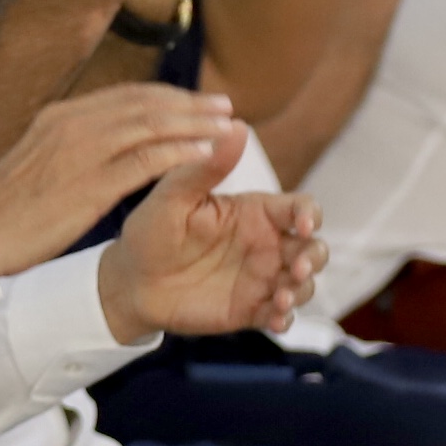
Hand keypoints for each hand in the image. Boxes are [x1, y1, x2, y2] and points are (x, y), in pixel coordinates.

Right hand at [0, 85, 241, 273]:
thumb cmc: (9, 210)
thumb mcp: (39, 162)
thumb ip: (73, 148)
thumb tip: (105, 147)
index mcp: (60, 116)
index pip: (127, 96)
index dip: (168, 96)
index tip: (198, 102)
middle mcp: (72, 124)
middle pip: (145, 103)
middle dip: (189, 103)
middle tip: (226, 106)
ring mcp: (81, 152)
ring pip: (151, 125)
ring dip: (194, 123)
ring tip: (227, 126)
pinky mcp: (89, 184)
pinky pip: (146, 161)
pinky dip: (180, 153)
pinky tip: (206, 156)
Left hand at [96, 134, 329, 340]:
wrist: (130, 281)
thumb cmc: (150, 231)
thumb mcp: (173, 197)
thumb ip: (206, 168)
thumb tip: (236, 125)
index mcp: (254, 212)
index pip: (300, 208)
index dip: (311, 214)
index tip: (304, 224)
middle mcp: (265, 244)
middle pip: (314, 247)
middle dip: (315, 257)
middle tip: (297, 268)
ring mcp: (261, 278)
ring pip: (304, 283)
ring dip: (303, 290)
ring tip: (281, 298)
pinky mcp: (250, 310)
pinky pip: (281, 316)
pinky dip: (285, 319)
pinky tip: (274, 320)